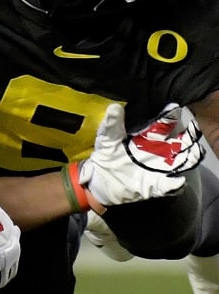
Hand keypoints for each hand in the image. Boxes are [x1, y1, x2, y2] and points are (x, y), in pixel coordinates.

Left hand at [80, 103, 203, 207]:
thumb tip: (114, 107)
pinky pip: (168, 186)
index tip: (175, 107)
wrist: (100, 180)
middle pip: (178, 142)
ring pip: (180, 162)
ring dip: (189, 158)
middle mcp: (158, 150)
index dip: (169, 115)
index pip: (162, 124)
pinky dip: (174, 185)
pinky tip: (178, 182)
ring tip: (194, 153)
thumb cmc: (106, 155)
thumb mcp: (107, 138)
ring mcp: (158, 168)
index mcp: (146, 136)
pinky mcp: (154, 186)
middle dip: (187, 137)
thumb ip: (112, 124)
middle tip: (192, 131)